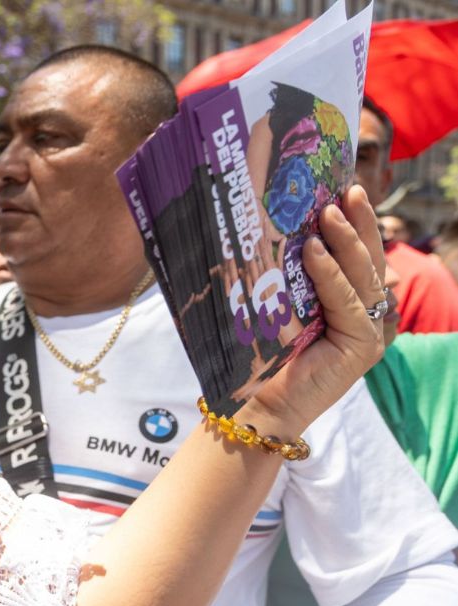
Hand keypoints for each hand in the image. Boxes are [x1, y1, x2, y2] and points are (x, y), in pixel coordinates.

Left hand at [245, 186, 385, 435]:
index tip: (344, 188)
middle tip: (348, 189)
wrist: (254, 400)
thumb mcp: (281, 302)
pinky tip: (314, 251)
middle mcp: (368, 315)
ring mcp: (369, 332)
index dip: (357, 223)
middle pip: (369, 261)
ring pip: (363, 276)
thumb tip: (283, 228)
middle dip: (360, 222)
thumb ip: (293, 274)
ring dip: (346, 241)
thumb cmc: (261, 351)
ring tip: (328, 212)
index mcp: (352, 303)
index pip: (359, 256)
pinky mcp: (362, 347)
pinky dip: (330, 274)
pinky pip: (347, 301)